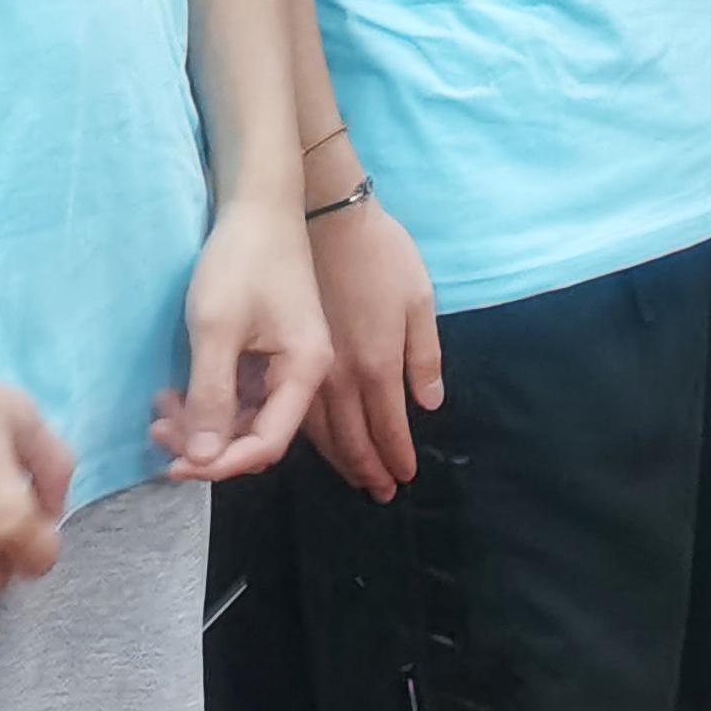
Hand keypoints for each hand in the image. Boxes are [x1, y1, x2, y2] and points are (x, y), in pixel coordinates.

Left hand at [148, 194, 327, 482]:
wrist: (257, 204)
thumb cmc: (241, 261)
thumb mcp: (216, 329)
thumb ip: (211, 397)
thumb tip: (201, 459)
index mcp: (304, 370)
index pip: (267, 443)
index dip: (221, 464)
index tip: (174, 465)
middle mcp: (303, 372)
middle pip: (257, 434)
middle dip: (206, 444)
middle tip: (157, 431)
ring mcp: (286, 361)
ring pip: (244, 417)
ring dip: (201, 423)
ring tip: (159, 410)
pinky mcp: (268, 350)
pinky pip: (239, 393)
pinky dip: (207, 400)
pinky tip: (175, 391)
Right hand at [298, 194, 441, 499]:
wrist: (319, 217)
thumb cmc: (378, 253)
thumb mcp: (418, 298)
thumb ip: (423, 356)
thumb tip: (428, 404)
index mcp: (375, 363)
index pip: (385, 428)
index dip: (393, 457)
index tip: (401, 480)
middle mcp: (337, 377)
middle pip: (350, 439)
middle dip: (366, 469)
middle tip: (379, 492)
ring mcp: (306, 369)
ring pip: (319, 432)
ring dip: (338, 459)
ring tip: (354, 477)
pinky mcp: (281, 355)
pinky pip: (295, 411)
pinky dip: (310, 436)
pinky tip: (315, 443)